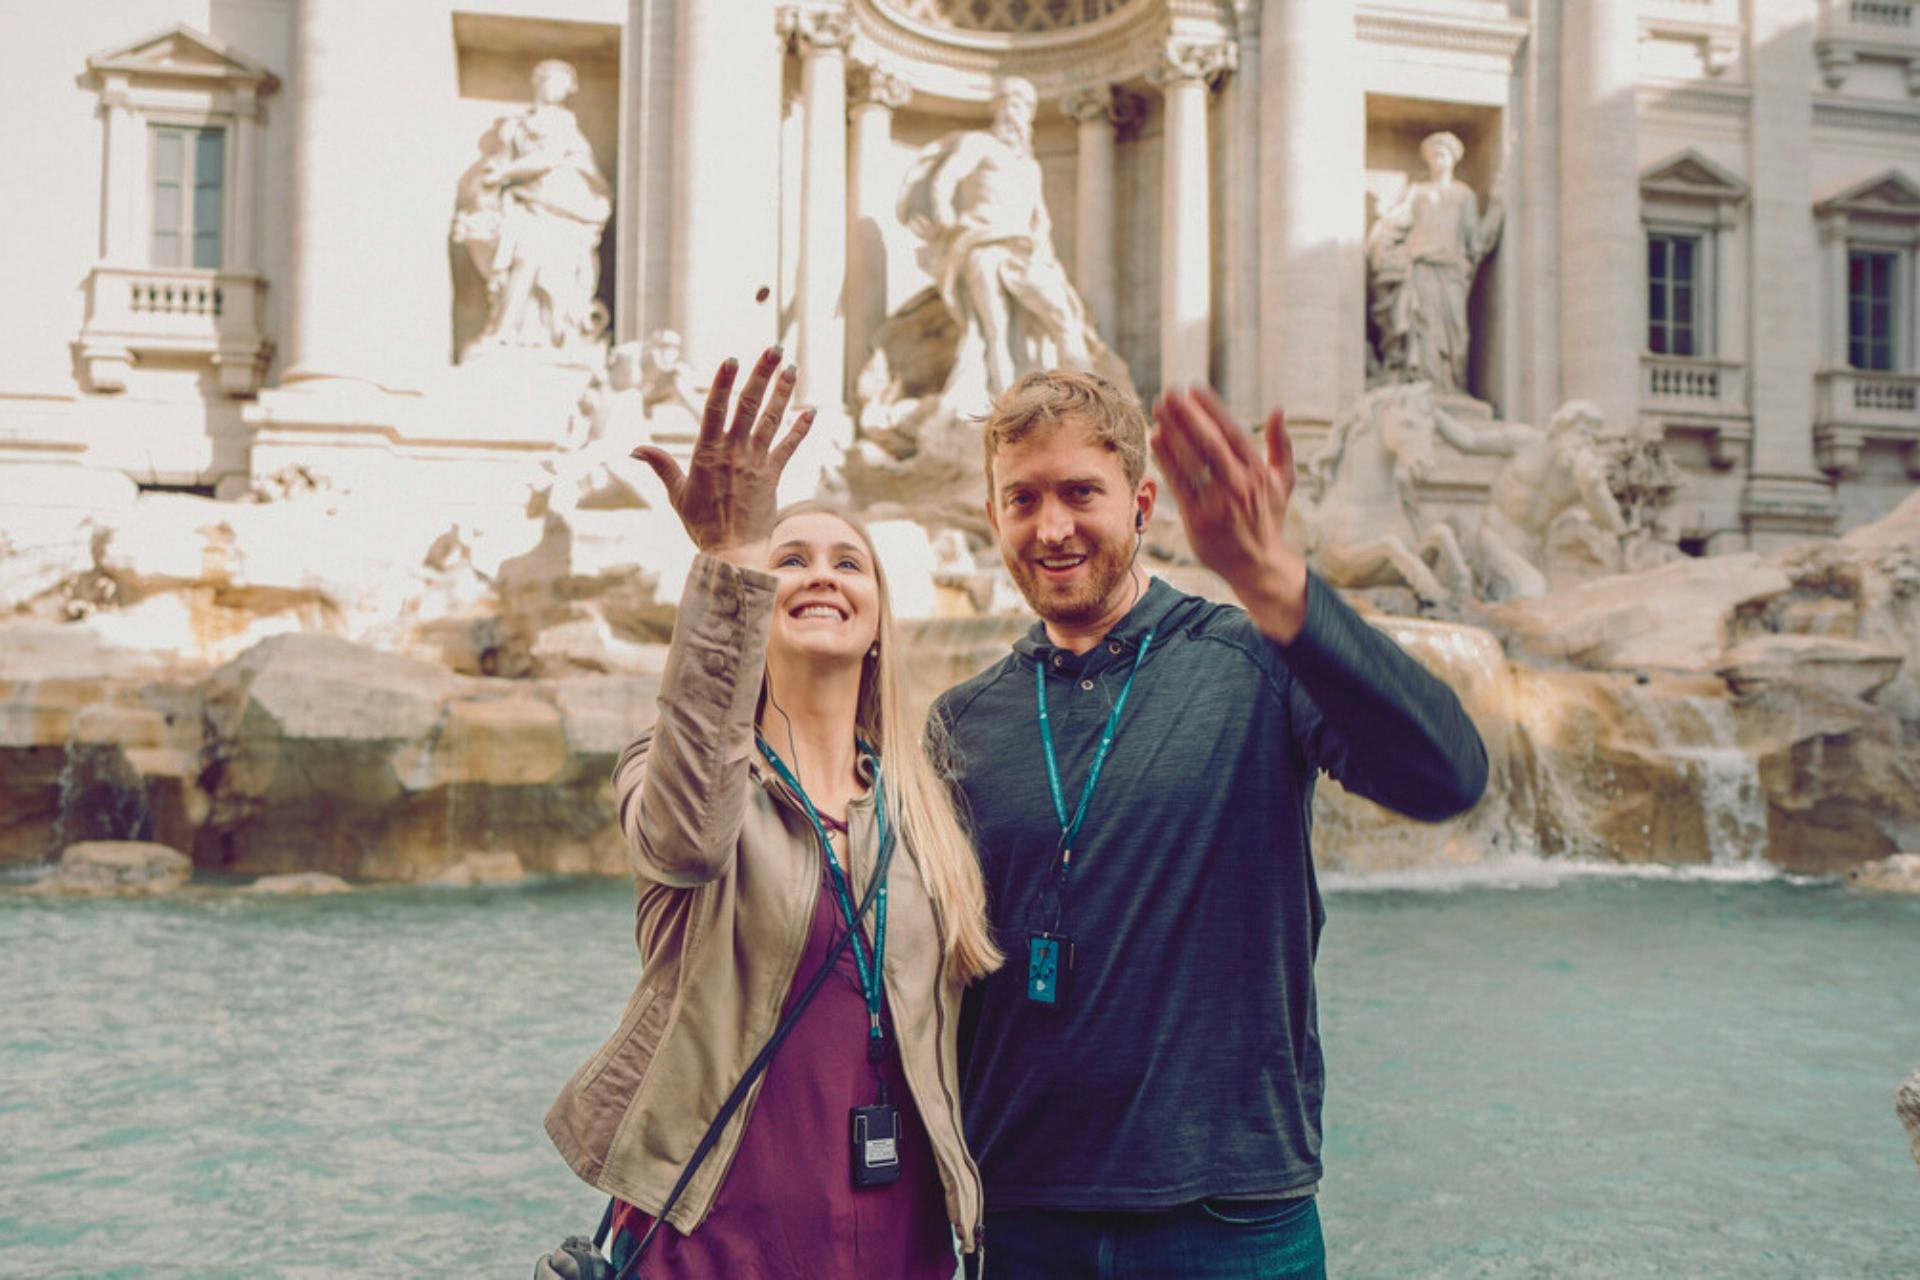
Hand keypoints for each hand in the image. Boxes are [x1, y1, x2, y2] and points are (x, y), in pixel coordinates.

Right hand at [631, 346, 812, 558]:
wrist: (731, 551)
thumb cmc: (700, 525)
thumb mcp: (676, 494)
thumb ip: (660, 466)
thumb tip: (635, 449)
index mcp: (706, 452)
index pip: (715, 408)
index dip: (724, 382)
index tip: (732, 359)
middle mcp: (733, 452)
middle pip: (749, 405)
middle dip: (762, 374)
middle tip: (774, 349)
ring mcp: (755, 463)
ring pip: (771, 420)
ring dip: (783, 392)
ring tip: (791, 368)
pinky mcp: (773, 476)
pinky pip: (789, 448)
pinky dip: (801, 429)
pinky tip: (812, 411)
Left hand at [1150, 386, 1309, 641]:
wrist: (1257, 564)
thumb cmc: (1267, 518)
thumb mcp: (1284, 482)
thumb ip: (1281, 445)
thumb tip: (1278, 410)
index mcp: (1258, 472)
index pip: (1231, 432)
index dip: (1211, 408)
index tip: (1193, 389)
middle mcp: (1239, 484)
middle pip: (1208, 442)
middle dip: (1187, 415)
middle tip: (1169, 394)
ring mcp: (1218, 502)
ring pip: (1191, 460)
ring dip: (1172, 432)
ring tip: (1158, 410)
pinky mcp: (1199, 519)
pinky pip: (1179, 484)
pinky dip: (1166, 460)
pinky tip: (1155, 440)